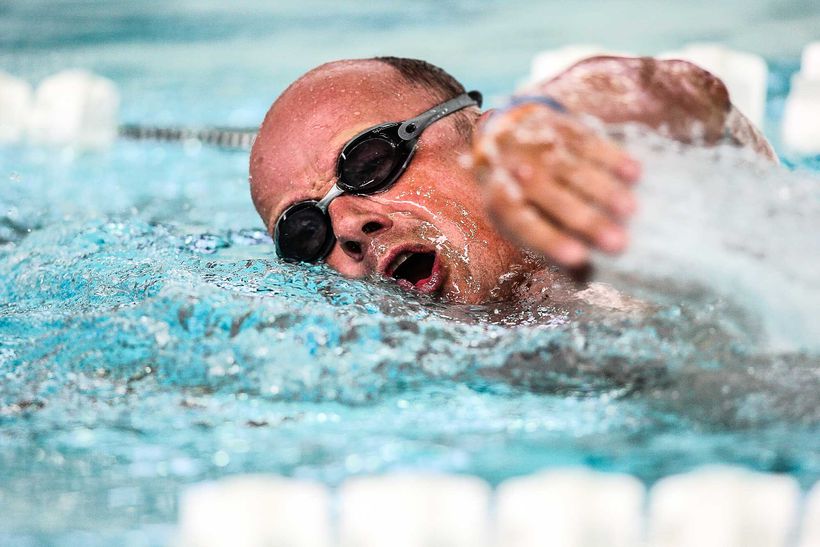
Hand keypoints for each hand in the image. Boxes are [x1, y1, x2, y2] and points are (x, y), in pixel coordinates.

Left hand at [472, 101, 640, 267]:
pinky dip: (612, 157)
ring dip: (605, 191)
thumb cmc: (520, 194)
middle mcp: (516, 172)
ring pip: (574, 170)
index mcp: (502, 201)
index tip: (579, 260)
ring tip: (631, 211)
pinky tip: (634, 173)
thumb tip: (585, 277)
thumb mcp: (519, 221)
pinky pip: (588, 142)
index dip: (551, 242)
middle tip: (619, 244)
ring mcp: (539, 147)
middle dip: (587, 222)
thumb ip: (549, 246)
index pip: (525, 224)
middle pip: (553, 198)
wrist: (505, 135)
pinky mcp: (561, 128)